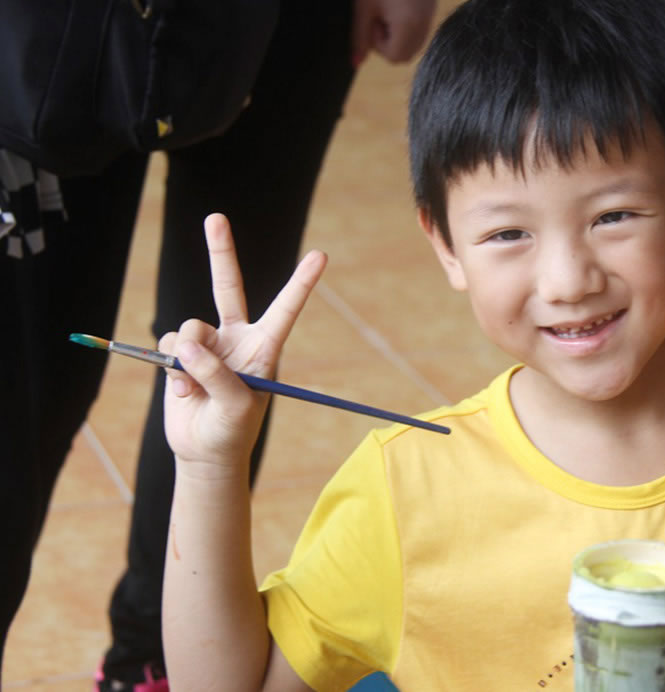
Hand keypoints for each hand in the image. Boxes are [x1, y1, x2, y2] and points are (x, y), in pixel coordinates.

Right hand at [161, 214, 326, 476]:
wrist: (205, 451)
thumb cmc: (233, 431)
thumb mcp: (236, 406)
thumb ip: (214, 372)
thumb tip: (184, 344)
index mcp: (265, 348)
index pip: (285, 310)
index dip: (301, 282)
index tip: (321, 255)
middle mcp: (238, 338)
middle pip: (227, 287)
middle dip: (220, 252)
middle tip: (215, 217)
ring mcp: (208, 344)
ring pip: (189, 327)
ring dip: (186, 355)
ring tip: (193, 386)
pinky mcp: (181, 355)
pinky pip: (169, 345)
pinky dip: (170, 367)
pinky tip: (182, 390)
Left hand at [351, 0, 436, 66]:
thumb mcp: (364, 7)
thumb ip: (359, 36)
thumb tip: (355, 64)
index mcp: (409, 25)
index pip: (394, 57)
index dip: (378, 44)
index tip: (373, 19)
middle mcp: (424, 25)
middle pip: (405, 55)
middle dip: (389, 42)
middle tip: (379, 16)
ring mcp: (430, 17)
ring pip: (412, 44)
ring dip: (397, 35)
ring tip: (388, 9)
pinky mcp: (431, 9)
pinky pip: (418, 31)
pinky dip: (406, 25)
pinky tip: (398, 5)